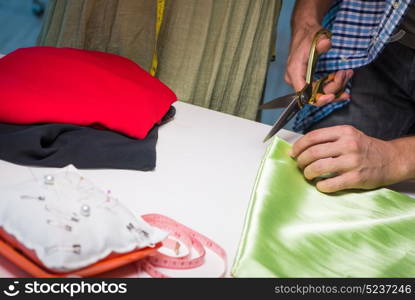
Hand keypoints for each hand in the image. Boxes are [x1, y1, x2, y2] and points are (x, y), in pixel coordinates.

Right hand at [285, 25, 352, 105]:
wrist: (305, 31)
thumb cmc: (307, 35)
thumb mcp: (315, 37)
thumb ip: (320, 42)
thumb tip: (326, 44)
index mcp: (295, 72)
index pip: (304, 93)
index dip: (318, 98)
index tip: (332, 96)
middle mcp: (296, 80)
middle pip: (315, 95)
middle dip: (333, 87)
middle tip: (345, 73)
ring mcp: (301, 81)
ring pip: (320, 94)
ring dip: (336, 87)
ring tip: (347, 74)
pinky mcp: (308, 80)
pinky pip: (320, 90)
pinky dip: (333, 87)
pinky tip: (343, 80)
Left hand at [289, 125, 406, 192]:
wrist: (390, 160)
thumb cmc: (364, 148)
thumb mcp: (349, 135)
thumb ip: (329, 139)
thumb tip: (302, 148)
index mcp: (343, 132)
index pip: (313, 137)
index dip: (298, 146)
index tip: (293, 153)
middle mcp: (347, 145)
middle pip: (313, 153)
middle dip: (301, 161)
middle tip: (300, 166)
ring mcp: (352, 161)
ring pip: (318, 167)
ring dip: (308, 173)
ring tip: (308, 175)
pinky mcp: (355, 178)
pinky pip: (330, 184)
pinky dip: (321, 186)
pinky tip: (320, 185)